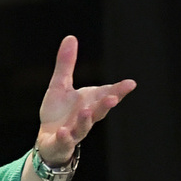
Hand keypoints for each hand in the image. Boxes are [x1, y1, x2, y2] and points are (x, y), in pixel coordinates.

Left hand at [36, 35, 135, 164]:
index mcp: (90, 102)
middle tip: (112, 97)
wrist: (49, 140)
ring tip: (86, 112)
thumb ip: (66, 65)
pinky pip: (64, 141)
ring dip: (85, 120)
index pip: (106, 95)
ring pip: (83, 127)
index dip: (118, 90)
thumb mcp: (60, 85)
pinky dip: (65, 137)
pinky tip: (63, 132)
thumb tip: (70, 37)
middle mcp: (86, 117)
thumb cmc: (59, 113)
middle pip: (99, 111)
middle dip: (105, 105)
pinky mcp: (61, 142)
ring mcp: (74, 131)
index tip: (131, 83)